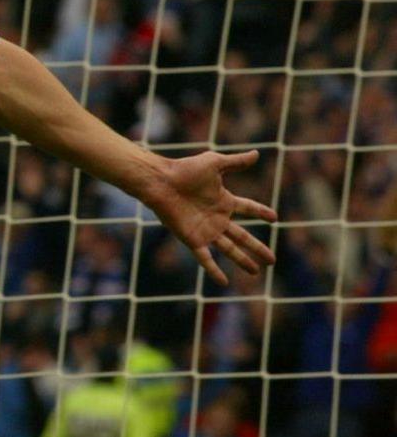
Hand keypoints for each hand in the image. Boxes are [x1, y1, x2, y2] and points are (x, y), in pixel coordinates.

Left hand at [144, 149, 276, 285]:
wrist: (161, 181)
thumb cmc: (185, 169)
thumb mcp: (215, 163)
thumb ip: (236, 162)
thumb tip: (257, 154)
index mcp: (223, 200)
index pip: (248, 208)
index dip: (261, 212)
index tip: (274, 218)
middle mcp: (217, 218)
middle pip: (242, 236)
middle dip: (257, 248)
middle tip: (272, 260)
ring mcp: (205, 230)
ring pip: (229, 249)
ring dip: (243, 260)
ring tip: (256, 272)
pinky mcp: (192, 239)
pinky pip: (205, 258)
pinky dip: (214, 270)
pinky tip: (223, 282)